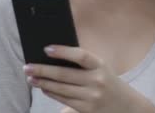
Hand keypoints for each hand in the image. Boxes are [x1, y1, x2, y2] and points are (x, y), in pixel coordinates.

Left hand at [23, 45, 154, 112]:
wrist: (127, 106)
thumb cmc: (108, 82)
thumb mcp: (101, 68)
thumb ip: (83, 63)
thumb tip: (53, 56)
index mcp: (101, 65)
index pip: (81, 56)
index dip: (63, 51)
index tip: (46, 49)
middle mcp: (97, 81)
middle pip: (64, 74)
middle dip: (43, 70)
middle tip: (27, 66)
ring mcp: (92, 97)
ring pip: (61, 89)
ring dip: (43, 83)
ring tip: (30, 78)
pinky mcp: (87, 109)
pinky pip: (64, 100)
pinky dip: (51, 93)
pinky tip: (43, 88)